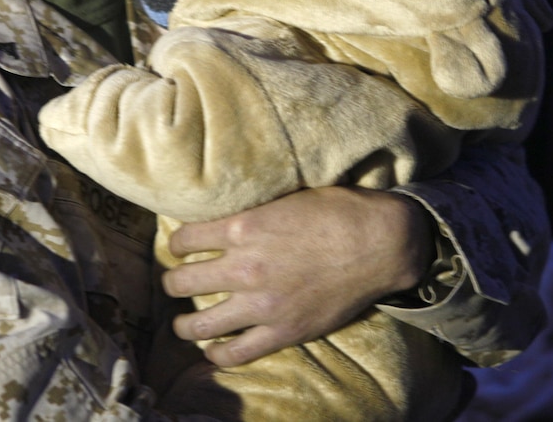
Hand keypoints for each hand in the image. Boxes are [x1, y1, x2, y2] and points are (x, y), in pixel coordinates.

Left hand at [162, 186, 434, 366]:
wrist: (379, 242)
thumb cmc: (335, 210)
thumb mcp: (284, 197)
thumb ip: (252, 211)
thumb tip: (229, 212)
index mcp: (243, 227)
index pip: (185, 239)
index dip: (177, 243)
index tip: (178, 247)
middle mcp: (244, 266)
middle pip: (183, 281)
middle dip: (172, 282)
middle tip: (173, 282)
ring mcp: (262, 303)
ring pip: (200, 323)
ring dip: (184, 324)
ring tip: (182, 324)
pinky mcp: (283, 331)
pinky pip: (237, 351)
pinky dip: (217, 354)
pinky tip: (211, 351)